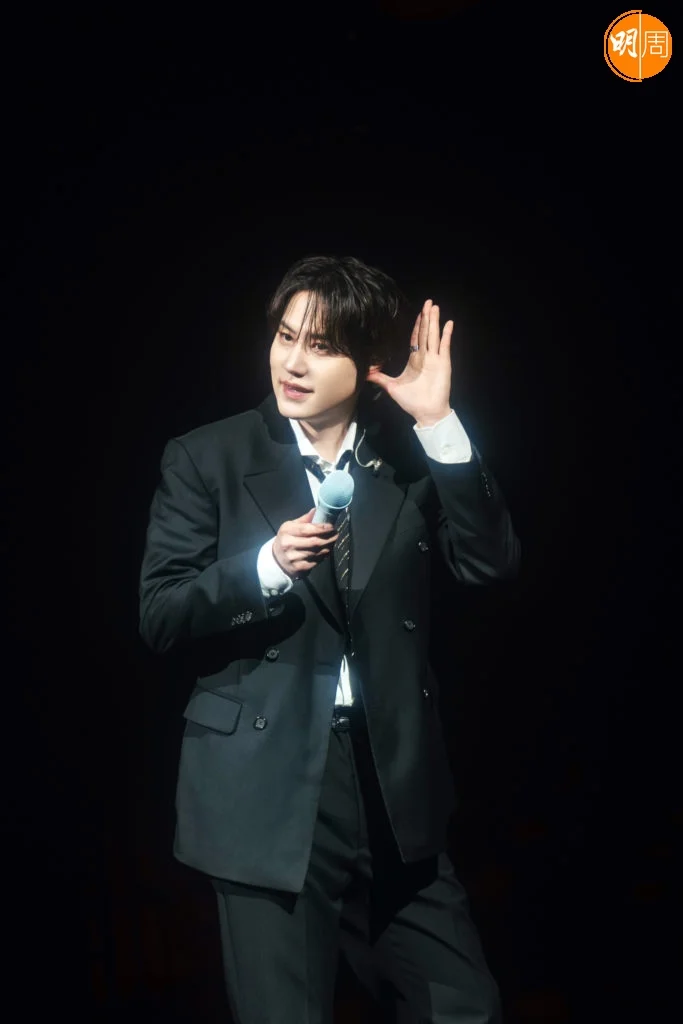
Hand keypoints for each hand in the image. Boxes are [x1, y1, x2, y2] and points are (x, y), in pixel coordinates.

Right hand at [273, 508, 338, 579]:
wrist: (277, 558)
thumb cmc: (286, 539)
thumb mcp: (291, 527)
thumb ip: (304, 519)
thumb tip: (316, 510)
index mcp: (286, 531)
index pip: (306, 529)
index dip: (321, 528)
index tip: (331, 526)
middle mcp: (288, 545)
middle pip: (314, 542)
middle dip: (328, 538)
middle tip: (336, 534)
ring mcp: (293, 558)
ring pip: (317, 552)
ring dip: (328, 547)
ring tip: (332, 542)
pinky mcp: (298, 568)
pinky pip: (316, 561)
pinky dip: (323, 556)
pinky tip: (326, 551)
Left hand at [365, 298, 452, 425]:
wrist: (426, 412)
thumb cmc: (411, 401)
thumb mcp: (391, 387)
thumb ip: (380, 378)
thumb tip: (365, 373)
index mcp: (414, 360)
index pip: (415, 338)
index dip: (416, 325)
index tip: (418, 313)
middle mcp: (425, 357)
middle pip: (425, 333)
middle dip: (426, 317)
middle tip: (428, 302)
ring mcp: (435, 359)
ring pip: (434, 335)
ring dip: (434, 321)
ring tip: (435, 307)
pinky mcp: (443, 363)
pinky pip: (445, 346)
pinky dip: (447, 334)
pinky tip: (449, 323)